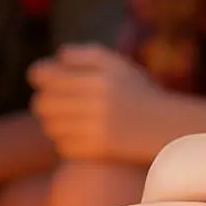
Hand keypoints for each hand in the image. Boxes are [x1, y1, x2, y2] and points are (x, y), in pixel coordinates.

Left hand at [29, 44, 162, 161]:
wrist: (165, 127)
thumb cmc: (136, 92)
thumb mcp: (116, 64)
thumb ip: (84, 55)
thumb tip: (56, 57)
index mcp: (98, 78)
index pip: (47, 77)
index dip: (40, 77)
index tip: (44, 79)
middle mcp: (97, 102)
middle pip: (43, 104)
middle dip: (44, 102)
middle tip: (55, 103)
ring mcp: (97, 128)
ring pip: (50, 127)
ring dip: (54, 123)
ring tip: (68, 119)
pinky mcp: (98, 150)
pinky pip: (63, 146)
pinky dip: (66, 142)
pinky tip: (78, 136)